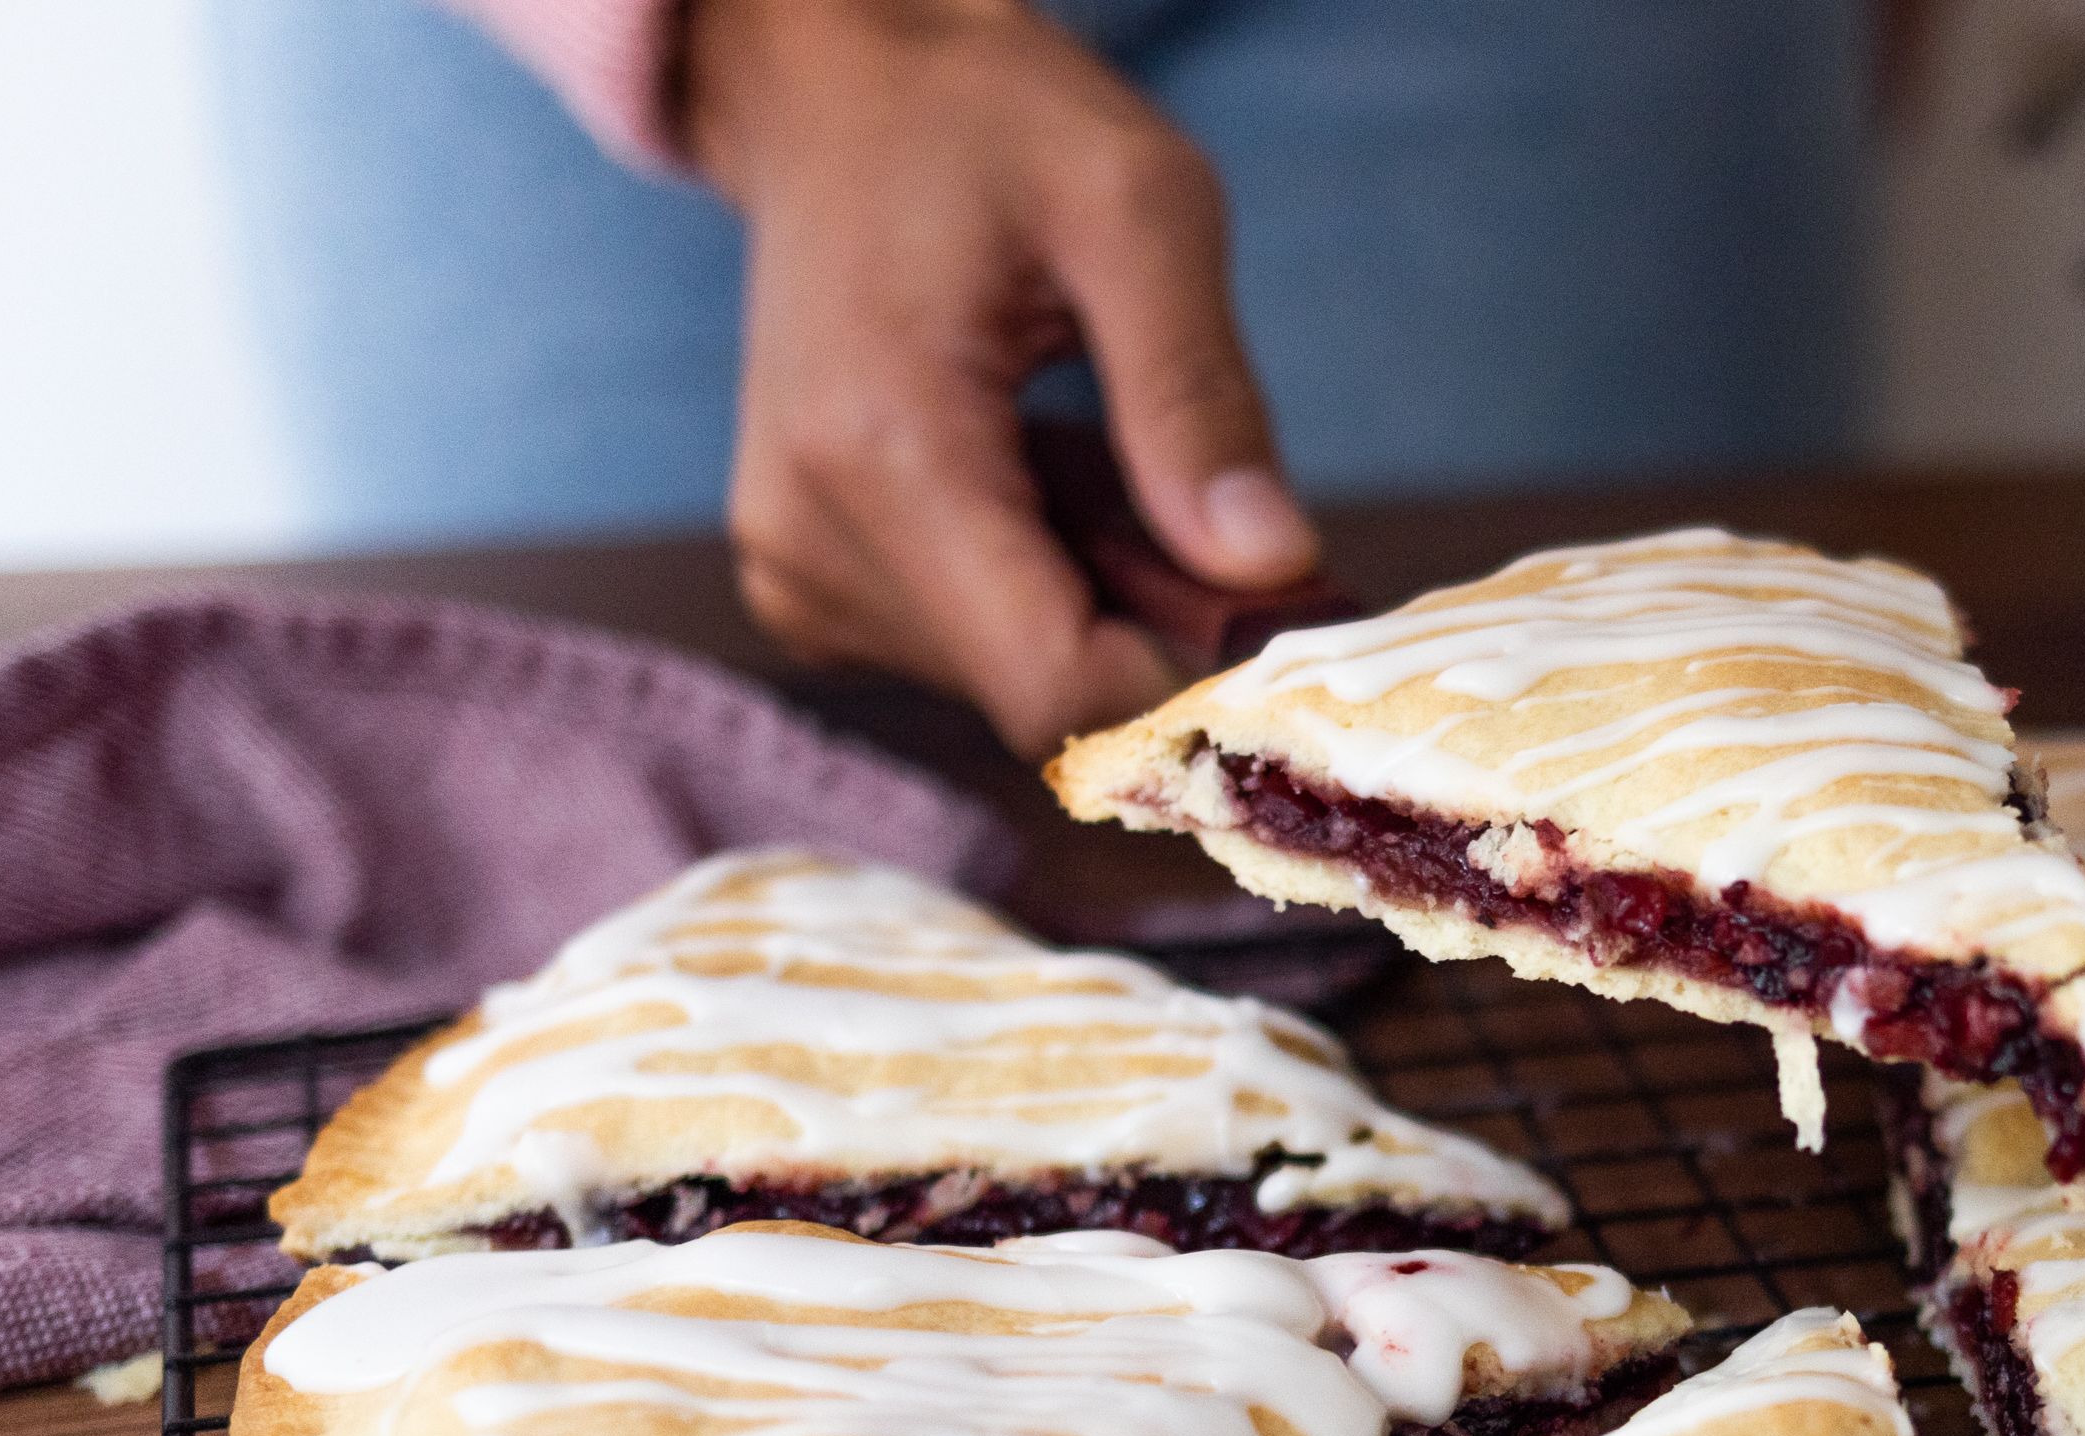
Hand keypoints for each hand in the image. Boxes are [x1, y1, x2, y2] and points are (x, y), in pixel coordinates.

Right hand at [681, 0, 1319, 753]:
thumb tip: (1271, 567)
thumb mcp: (1136, 206)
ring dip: (1108, 597)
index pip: (1059, 688)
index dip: (1195, 689)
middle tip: (1210, 490)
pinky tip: (1049, 468)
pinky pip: (976, 645)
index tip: (1287, 616)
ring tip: (1103, 447)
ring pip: (1020, 680)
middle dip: (1162, 627)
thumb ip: (1198, 394)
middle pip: (1050, 694)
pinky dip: (1051, 582)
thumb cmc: (982, 121)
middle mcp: (810, 544)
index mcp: (877, 455)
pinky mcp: (812, 583)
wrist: (832, 92)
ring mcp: (797, 574)